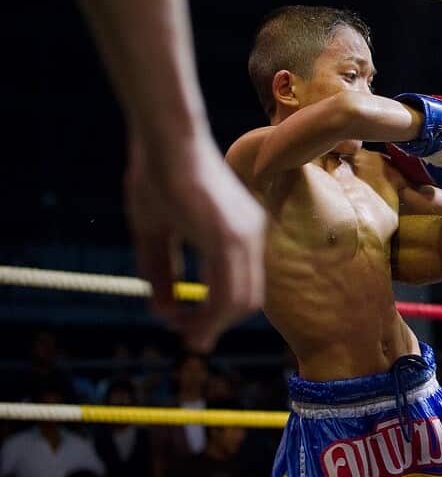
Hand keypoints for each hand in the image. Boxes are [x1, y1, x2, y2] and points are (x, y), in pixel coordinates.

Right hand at [125, 134, 264, 351]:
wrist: (166, 139)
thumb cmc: (157, 176)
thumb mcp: (155, 232)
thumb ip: (161, 271)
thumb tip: (163, 311)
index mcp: (241, 234)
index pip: (241, 287)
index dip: (216, 314)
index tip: (186, 325)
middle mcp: (251, 236)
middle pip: (246, 300)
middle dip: (216, 324)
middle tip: (187, 337)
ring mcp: (246, 235)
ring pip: (240, 301)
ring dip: (211, 324)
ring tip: (185, 334)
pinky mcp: (231, 235)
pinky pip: (228, 288)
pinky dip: (209, 312)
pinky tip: (184, 318)